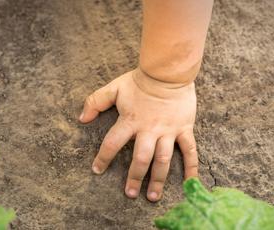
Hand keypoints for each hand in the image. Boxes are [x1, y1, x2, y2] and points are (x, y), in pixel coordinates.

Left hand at [79, 69, 197, 201]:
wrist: (167, 72)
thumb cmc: (139, 81)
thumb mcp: (114, 88)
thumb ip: (95, 102)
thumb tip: (82, 119)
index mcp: (130, 121)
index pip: (112, 143)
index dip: (103, 158)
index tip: (97, 170)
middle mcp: (149, 130)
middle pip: (141, 159)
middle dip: (134, 178)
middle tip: (129, 194)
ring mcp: (168, 131)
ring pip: (163, 160)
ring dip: (157, 179)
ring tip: (152, 197)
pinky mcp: (184, 129)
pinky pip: (190, 151)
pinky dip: (191, 167)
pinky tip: (190, 182)